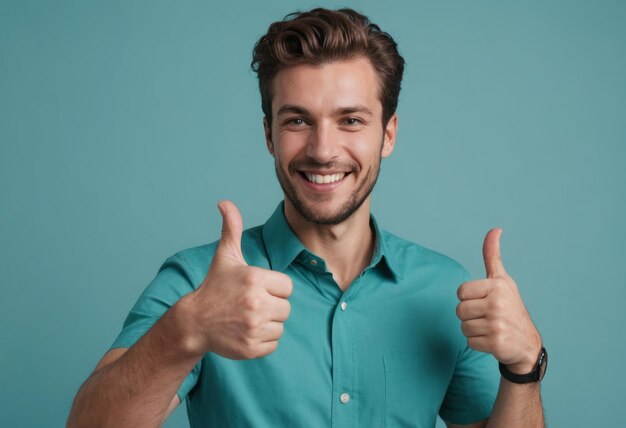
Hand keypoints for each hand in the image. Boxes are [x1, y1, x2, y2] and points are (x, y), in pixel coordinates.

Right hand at [180, 200, 292, 359]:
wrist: (194, 322)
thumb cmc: (214, 287)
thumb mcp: (225, 257)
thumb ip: (231, 228)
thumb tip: (224, 202)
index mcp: (255, 279)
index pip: (287, 287)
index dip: (273, 288)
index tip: (255, 289)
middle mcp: (256, 303)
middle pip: (286, 308)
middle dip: (271, 306)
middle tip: (249, 305)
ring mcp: (253, 327)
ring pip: (280, 326)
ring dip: (267, 324)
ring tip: (246, 318)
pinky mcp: (251, 348)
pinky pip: (273, 344)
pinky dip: (262, 341)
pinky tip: (245, 332)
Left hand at [456, 228, 541, 373]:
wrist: (527, 343)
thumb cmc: (510, 307)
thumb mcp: (503, 280)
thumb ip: (492, 256)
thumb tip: (495, 229)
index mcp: (497, 285)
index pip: (460, 292)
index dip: (468, 299)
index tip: (484, 301)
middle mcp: (498, 303)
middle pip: (459, 310)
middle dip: (470, 316)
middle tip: (487, 317)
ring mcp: (497, 324)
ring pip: (463, 327)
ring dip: (473, 330)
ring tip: (490, 328)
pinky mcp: (495, 343)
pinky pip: (469, 342)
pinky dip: (478, 343)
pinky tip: (493, 340)